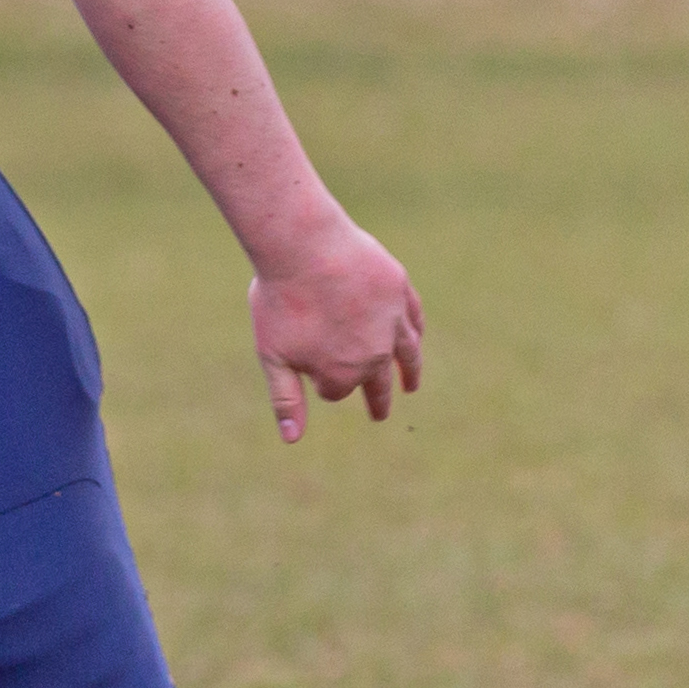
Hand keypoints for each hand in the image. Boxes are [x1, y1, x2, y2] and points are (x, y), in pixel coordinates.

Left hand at [248, 216, 423, 441]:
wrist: (305, 248)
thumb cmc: (281, 302)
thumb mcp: (273, 355)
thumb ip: (285, 398)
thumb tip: (292, 439)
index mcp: (343, 373)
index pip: (337, 391)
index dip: (323, 384)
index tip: (309, 372)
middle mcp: (375, 354)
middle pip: (378, 382)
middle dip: (377, 399)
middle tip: (380, 414)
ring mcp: (393, 321)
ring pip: (407, 353)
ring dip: (410, 372)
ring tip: (411, 386)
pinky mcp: (400, 290)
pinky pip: (413, 317)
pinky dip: (415, 330)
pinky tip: (415, 337)